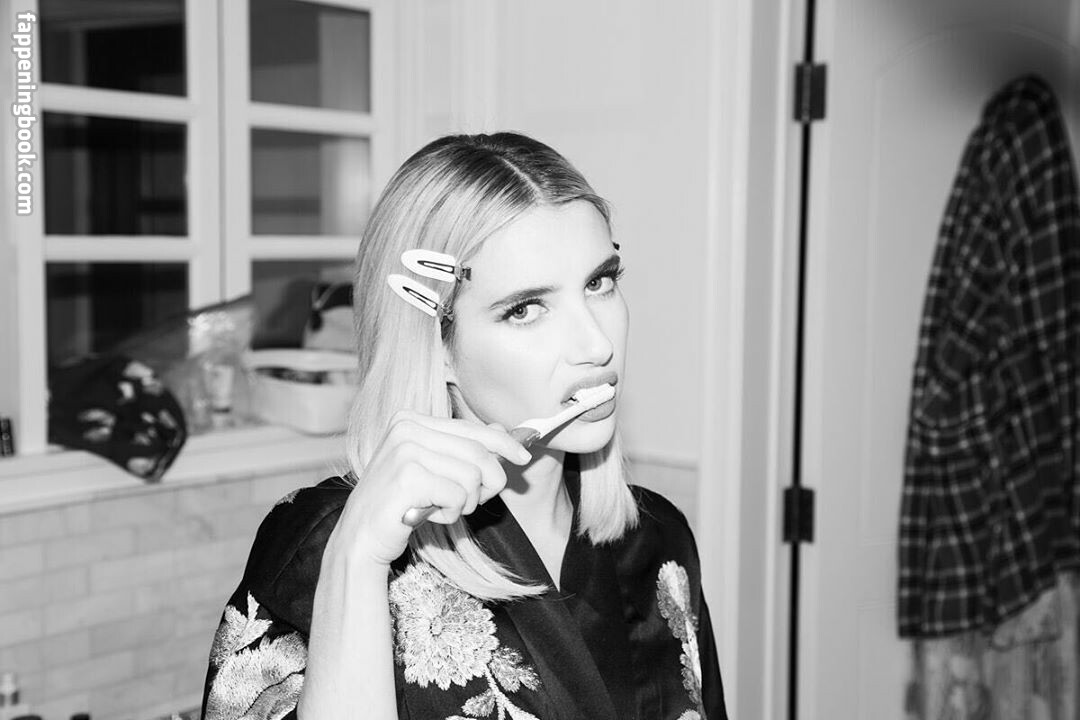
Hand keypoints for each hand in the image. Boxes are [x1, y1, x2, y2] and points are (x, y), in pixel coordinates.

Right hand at [327, 410, 532, 567]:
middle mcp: (406, 428)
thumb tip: (501, 429)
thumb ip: (462, 447)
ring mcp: (405, 450)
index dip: (505, 443)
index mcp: (411, 419)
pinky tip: (429, 515)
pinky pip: (458, 495)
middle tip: (471, 501)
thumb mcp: (433, 469)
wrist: (360, 537)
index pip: (472, 429)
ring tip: (440, 507)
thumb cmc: (400, 504)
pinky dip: (451, 512)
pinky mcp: (408, 477)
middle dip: (488, 483)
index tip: (524, 456)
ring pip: (472, 476)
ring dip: (465, 502)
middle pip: (479, 452)